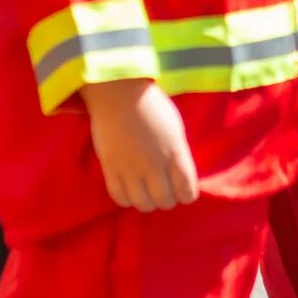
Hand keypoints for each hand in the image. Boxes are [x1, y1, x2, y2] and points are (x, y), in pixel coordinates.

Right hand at [84, 78, 199, 209]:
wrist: (119, 93)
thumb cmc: (151, 106)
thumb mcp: (175, 129)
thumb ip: (177, 154)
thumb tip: (179, 177)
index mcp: (175, 152)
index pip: (187, 190)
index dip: (187, 195)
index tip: (183, 192)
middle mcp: (155, 164)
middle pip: (165, 201)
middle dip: (167, 199)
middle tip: (163, 190)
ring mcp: (131, 168)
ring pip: (143, 204)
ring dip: (147, 202)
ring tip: (146, 192)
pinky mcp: (111, 168)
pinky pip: (120, 198)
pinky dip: (127, 199)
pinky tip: (130, 190)